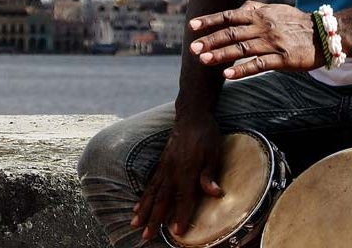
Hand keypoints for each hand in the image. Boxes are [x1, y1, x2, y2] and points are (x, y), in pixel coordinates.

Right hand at [131, 113, 225, 243]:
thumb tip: (216, 193)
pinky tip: (137, 206)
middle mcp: (172, 171)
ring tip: (135, 224)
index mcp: (187, 170)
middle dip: (154, 219)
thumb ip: (210, 174)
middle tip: (146, 236)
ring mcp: (164, 167)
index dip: (181, 216)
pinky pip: (150, 184)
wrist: (191, 115)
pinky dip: (142, 197)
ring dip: (143, 210)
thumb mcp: (214, 153)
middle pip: (162, 199)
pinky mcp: (161, 164)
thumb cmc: (206, 135)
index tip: (176, 232)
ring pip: (152, 193)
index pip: (184, 198)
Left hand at [189, 0, 319, 78]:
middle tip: (193, 48)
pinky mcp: (283, 59)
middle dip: (210, 40)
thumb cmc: (296, 22)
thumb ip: (254, 9)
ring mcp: (272, 43)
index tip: (192, 26)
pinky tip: (228, 74)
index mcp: (259, 14)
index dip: (209, 21)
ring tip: (204, 60)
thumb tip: (237, 7)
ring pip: (241, 49)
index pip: (228, 16)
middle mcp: (262, 27)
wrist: (325, 34)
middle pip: (231, 33)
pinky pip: (259, 65)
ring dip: (221, 54)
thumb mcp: (274, 9)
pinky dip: (242, 69)